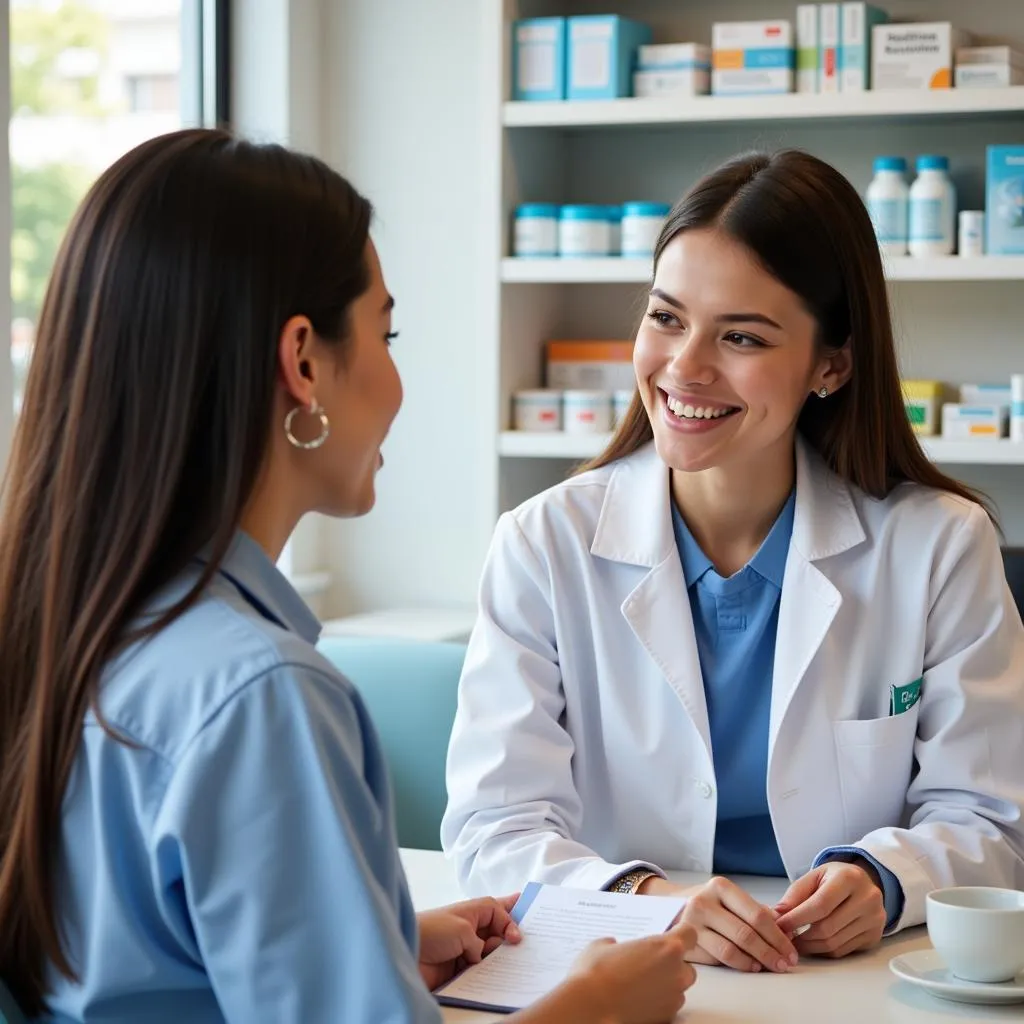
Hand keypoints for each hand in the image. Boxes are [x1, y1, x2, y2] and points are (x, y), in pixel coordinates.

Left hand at [417, 895, 520, 989]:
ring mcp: (466, 950)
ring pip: (491, 955)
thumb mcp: (463, 929)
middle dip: (510, 939)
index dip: (511, 920)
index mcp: (472, 911)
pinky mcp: (460, 970)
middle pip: (498, 933)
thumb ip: (481, 943)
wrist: (406, 954)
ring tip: (512, 965)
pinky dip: (488, 975)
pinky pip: (481, 972)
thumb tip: (482, 958)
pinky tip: (496, 978)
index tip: (519, 936)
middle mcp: (471, 929)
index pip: (498, 911)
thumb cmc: (432, 931)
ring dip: (500, 959)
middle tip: (524, 947)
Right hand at [567, 922, 697, 1023]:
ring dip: (666, 985)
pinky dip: (657, 1004)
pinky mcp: (665, 1019)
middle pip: (687, 966)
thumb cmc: (596, 974)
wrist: (590, 1008)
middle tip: (648, 964)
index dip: (681, 933)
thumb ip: (615, 943)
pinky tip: (637, 1001)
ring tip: (640, 985)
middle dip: (672, 965)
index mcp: (667, 947)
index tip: (672, 934)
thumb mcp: (601, 945)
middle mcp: (676, 973)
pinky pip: (667, 1007)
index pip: (690, 934)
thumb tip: (612, 947)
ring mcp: (672, 999)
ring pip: (678, 989)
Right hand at [654, 876, 798, 973]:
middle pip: (745, 934)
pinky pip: (716, 959)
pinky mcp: (685, 943)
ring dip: (754, 963)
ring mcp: (691, 923)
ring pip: (730, 950)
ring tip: (767, 967)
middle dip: (770, 953)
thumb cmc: (709, 903)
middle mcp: (704, 902)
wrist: (670, 905)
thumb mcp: (730, 898)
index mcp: (721, 887)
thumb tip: (787, 927)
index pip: (757, 915)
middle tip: (784, 964)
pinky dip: (737, 965)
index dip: (778, 937)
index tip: (791, 951)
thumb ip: (756, 910)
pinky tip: (748, 966)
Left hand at [774, 860, 886, 958]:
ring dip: (811, 946)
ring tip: (797, 942)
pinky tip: (813, 944)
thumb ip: (796, 894)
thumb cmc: (835, 878)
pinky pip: (843, 951)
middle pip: (828, 927)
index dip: (797, 918)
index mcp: (849, 878)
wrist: (864, 882)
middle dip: (803, 936)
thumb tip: (778, 915)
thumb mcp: (815, 876)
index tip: (780, 925)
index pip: (820, 905)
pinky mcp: (875, 937)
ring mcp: (874, 920)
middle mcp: (867, 899)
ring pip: (835, 943)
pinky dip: (824, 951)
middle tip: (786, 938)